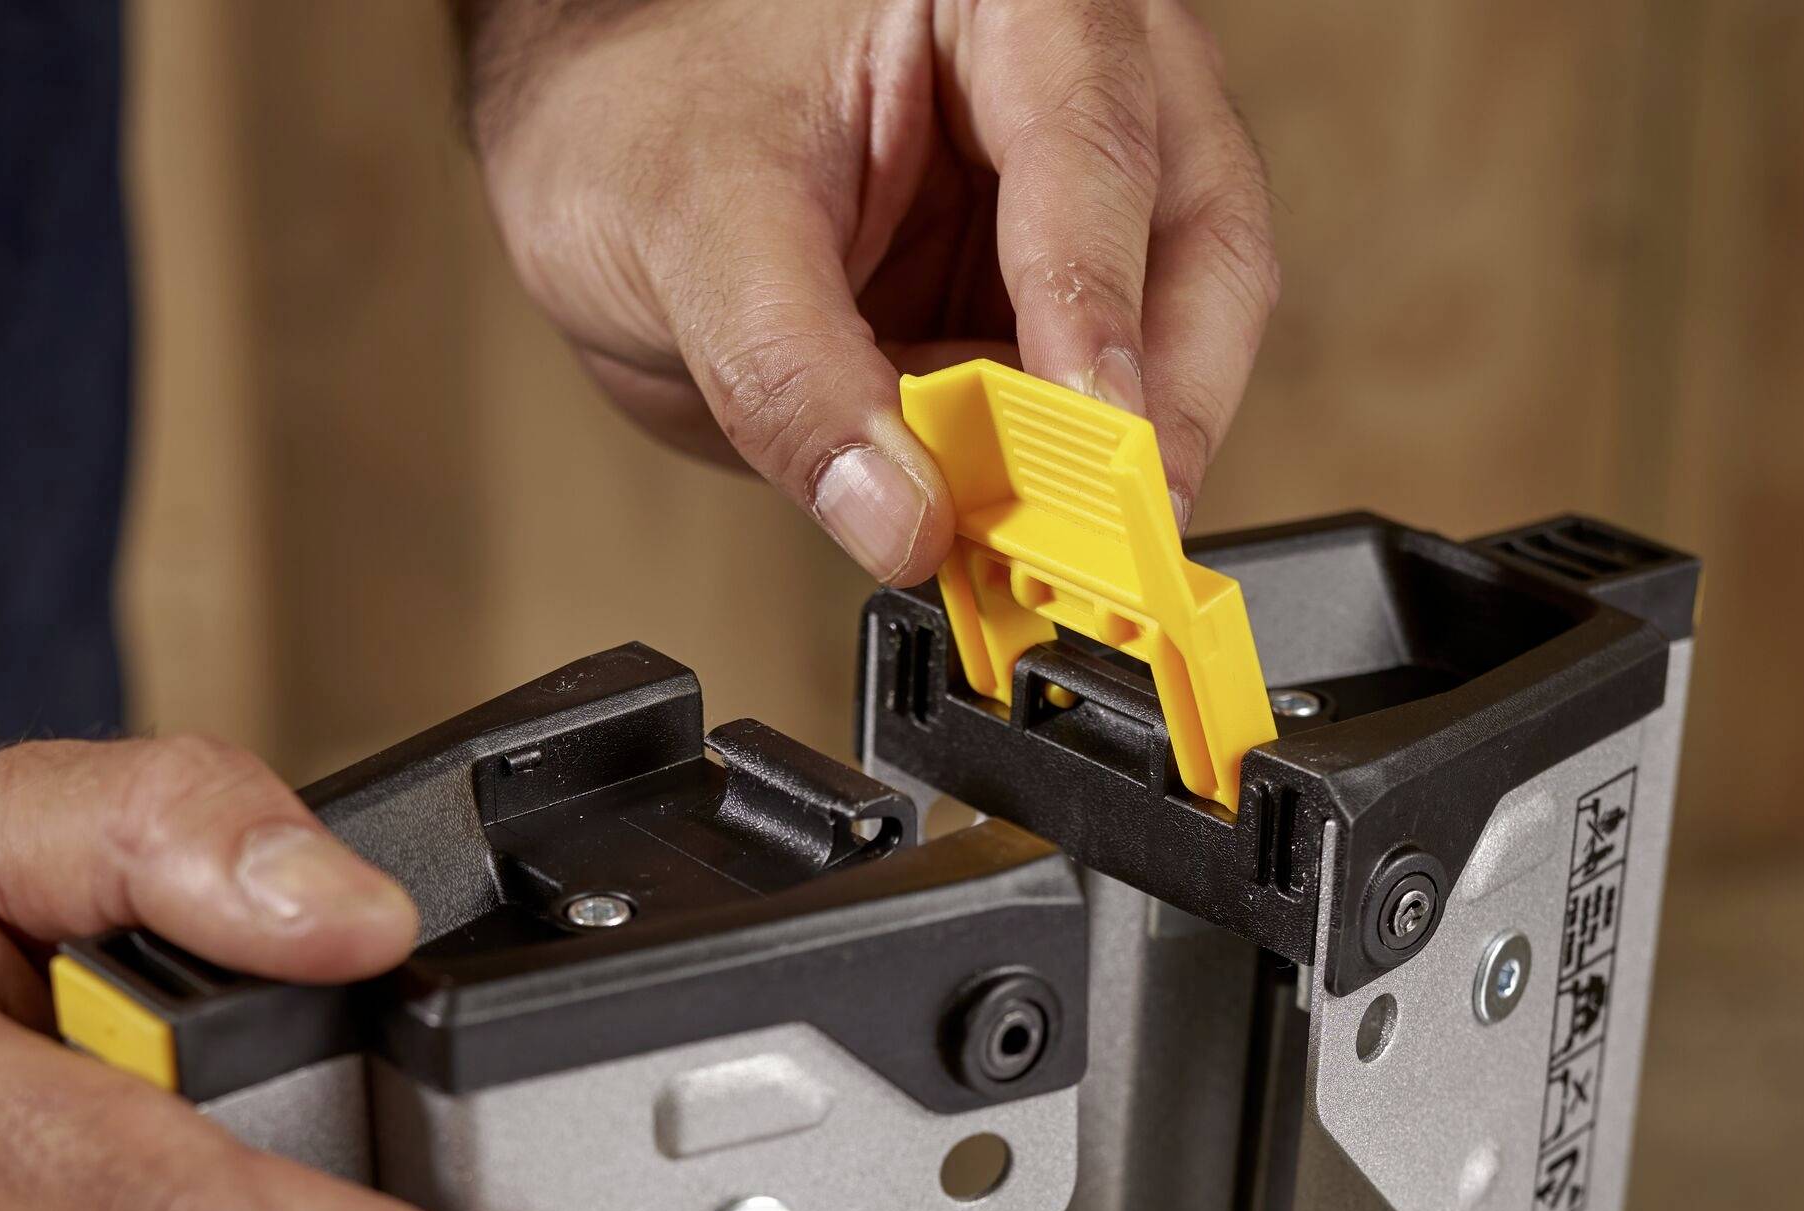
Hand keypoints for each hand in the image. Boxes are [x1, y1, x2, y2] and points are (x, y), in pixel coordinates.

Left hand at [461, 0, 1277, 580]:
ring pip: (1179, 322)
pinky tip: (1011, 522)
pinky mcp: (1042, 292)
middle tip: (1115, 530)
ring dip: (1120, 449)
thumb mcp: (691, 232)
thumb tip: (902, 517)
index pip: (1092, 144)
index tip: (1095, 440)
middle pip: (1197, 233)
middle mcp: (1068, 73)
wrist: (605, 148)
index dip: (1101, 304)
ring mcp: (1069, 188)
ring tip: (1047, 543)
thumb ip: (792, 376)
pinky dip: (1064, 474)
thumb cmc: (640, 110)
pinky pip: (1095, 394)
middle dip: (1161, 395)